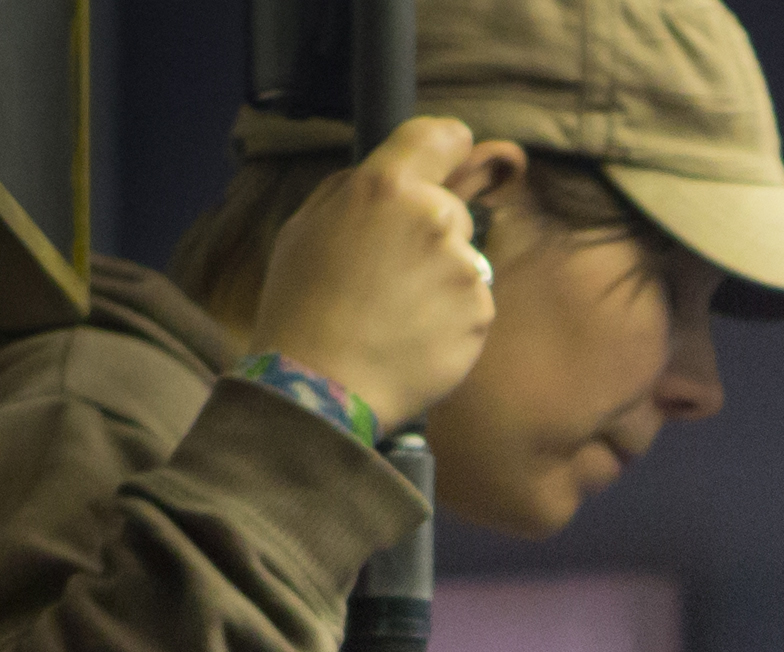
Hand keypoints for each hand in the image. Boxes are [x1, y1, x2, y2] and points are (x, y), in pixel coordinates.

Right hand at [249, 116, 507, 432]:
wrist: (321, 383)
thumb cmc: (302, 304)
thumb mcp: (305, 226)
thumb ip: (351, 192)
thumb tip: (382, 177)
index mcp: (384, 186)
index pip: (438, 136)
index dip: (446, 143)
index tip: (451, 152)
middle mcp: (433, 218)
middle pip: (450, 208)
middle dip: (428, 232)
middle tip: (384, 273)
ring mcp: (462, 267)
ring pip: (462, 259)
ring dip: (439, 278)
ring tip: (393, 311)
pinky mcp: (480, 312)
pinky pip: (472, 303)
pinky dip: (450, 317)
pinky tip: (412, 335)